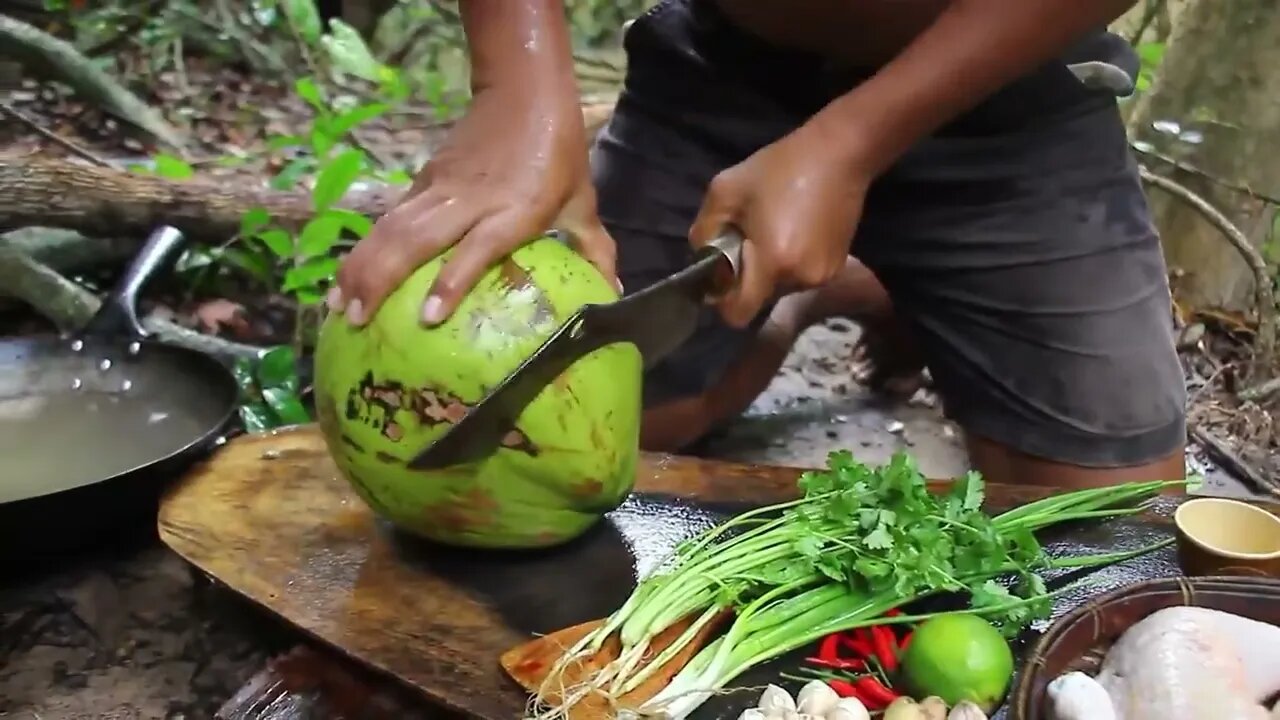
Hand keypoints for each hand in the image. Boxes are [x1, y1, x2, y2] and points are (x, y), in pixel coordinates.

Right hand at [331, 88, 614, 326]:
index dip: (451, 282)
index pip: (476, 248)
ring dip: (363, 266)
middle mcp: (471, 201)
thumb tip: (612, 292)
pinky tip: (348, 276)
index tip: (427, 317)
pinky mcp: (425, 179)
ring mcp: (442, 188)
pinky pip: (391, 217)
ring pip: (393, 228)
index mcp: (514, 210)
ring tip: (339, 306)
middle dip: (382, 280)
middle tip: (357, 320)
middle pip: (417, 240)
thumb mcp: (582, 202)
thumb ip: (594, 248)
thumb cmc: (559, 153)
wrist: (524, 92)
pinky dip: (366, 246)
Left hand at [688, 124, 870, 327]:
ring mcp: (823, 275)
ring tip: (773, 230)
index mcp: (772, 262)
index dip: (724, 301)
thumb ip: (704, 231)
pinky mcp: (837, 266)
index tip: (722, 274)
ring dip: (770, 268)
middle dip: (748, 276)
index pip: (739, 313)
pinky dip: (791, 262)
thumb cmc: (780, 168)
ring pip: (780, 287)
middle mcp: (800, 278)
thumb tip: (702, 257)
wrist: (839, 153)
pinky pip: (800, 276)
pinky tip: (794, 231)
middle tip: (748, 238)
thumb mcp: (725, 190)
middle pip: (760, 298)